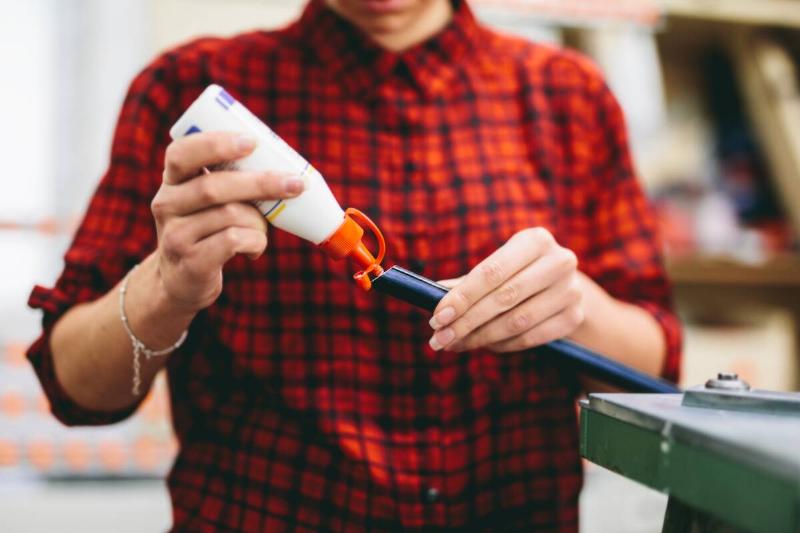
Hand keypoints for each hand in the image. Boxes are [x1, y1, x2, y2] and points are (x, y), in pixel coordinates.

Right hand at [150, 131, 303, 312]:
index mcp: (172, 182)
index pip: (181, 153)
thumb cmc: (209, 231)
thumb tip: (285, 171)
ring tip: (262, 230)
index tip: (252, 142)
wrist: (182, 281)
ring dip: (259, 222)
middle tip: (295, 184)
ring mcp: (175, 235)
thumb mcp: (208, 203)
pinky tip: (253, 249)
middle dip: (261, 183)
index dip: (215, 144)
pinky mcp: (191, 261)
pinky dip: (255, 242)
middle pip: (214, 186)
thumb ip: (231, 182)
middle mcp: (166, 204)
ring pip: (231, 216)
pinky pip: (234, 241)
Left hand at [428, 228, 584, 352]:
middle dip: (466, 322)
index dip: (462, 297)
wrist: (562, 285)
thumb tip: (432, 295)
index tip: (437, 317)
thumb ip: (466, 282)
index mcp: (535, 240)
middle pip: (503, 298)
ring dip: (480, 337)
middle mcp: (559, 261)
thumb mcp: (497, 267)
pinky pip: (530, 338)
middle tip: (439, 339)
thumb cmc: (518, 273)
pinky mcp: (574, 317)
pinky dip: (502, 345)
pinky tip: (483, 345)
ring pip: (517, 321)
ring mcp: (571, 291)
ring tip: (454, 344)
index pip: (491, 271)